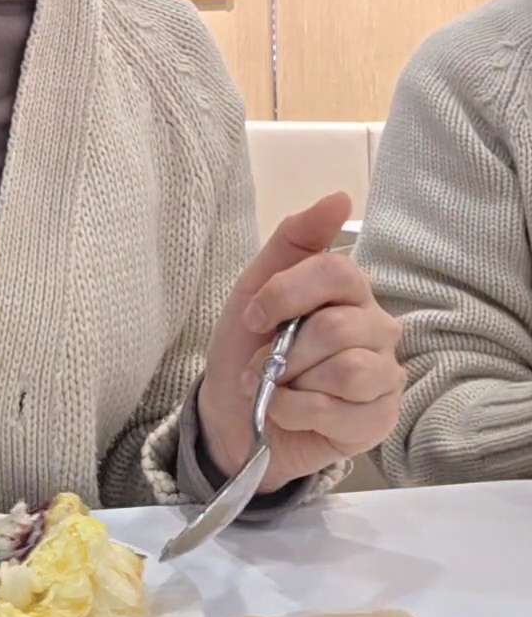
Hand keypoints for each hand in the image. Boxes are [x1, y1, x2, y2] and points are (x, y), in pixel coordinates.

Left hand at [198, 193, 403, 492]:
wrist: (232, 416)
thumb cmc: (249, 347)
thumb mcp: (255, 286)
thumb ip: (294, 238)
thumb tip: (340, 198)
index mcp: (349, 290)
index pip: (337, 273)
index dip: (286, 295)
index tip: (254, 317)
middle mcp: (376, 327)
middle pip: (337, 328)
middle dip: (284, 352)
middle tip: (262, 365)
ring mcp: (384, 374)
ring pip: (347, 371)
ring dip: (292, 384)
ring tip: (276, 388)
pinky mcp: (380, 418)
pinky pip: (342, 411)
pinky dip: (297, 412)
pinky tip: (289, 412)